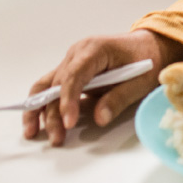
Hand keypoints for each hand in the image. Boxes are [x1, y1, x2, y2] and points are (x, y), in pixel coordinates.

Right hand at [23, 30, 182, 145]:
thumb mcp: (141, 79)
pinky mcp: (72, 71)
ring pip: (47, 85)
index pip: (74, 75)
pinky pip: (52, 87)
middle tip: (58, 138)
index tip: (68, 123)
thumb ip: (119, 98)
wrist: (150, 45)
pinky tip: (37, 123)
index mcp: (95, 49)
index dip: (68, 100)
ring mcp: (72, 61)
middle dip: (54, 113)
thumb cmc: (147, 58)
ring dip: (38, 109)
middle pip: (57, 84)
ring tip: (33, 133)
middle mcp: (78, 53)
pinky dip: (43, 104)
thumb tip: (99, 119)